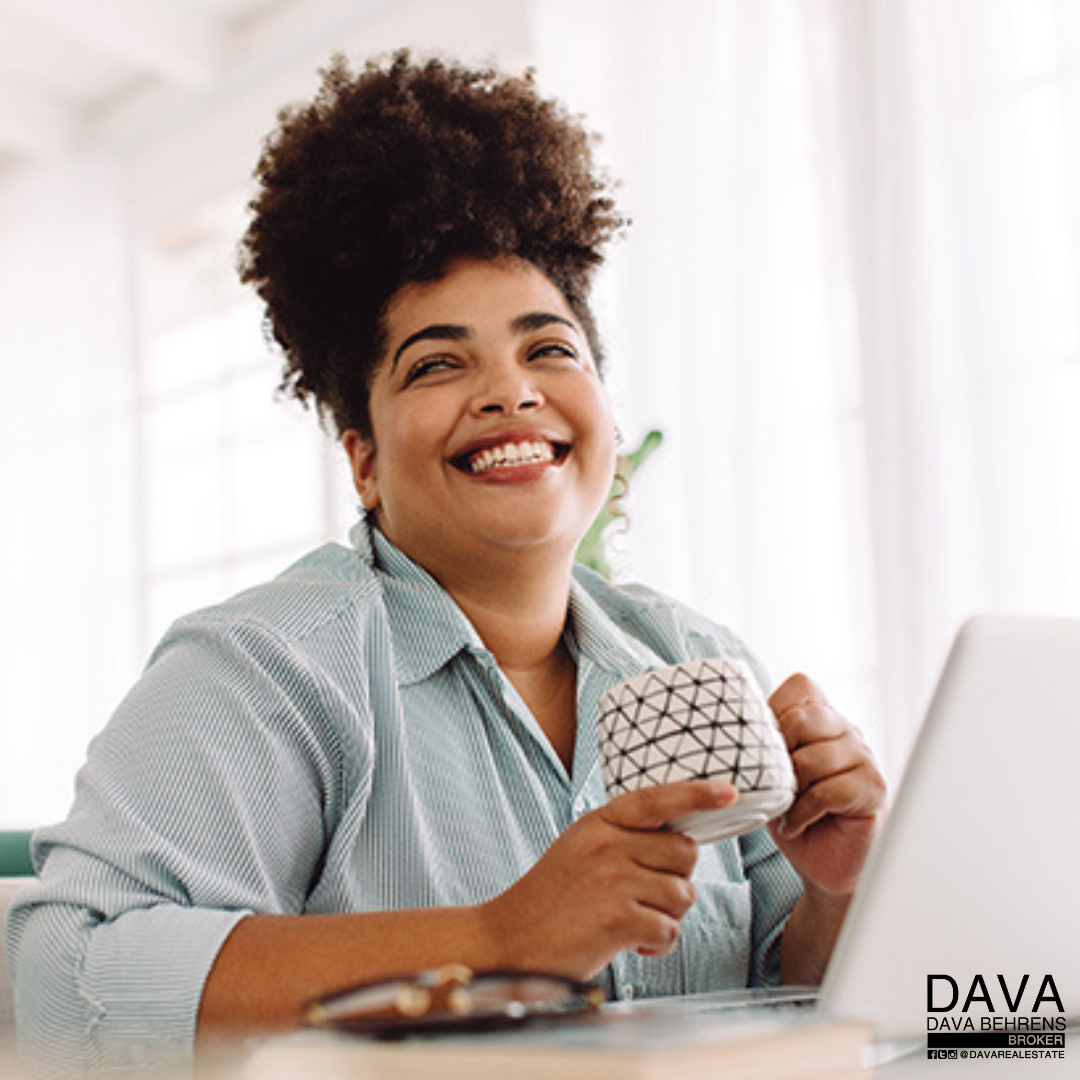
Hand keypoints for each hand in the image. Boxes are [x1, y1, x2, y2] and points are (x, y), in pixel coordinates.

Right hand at [481, 780, 736, 978]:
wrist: (508, 940)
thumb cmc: (551, 900)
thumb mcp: (580, 848)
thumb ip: (622, 838)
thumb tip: (680, 843)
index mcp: (599, 823)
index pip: (656, 799)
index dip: (696, 794)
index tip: (729, 791)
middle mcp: (608, 845)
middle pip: (685, 852)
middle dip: (678, 878)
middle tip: (648, 896)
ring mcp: (613, 880)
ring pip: (682, 894)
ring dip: (667, 915)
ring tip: (634, 921)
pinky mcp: (618, 919)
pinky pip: (669, 929)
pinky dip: (657, 943)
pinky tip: (631, 943)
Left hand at [768, 674, 886, 897]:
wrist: (823, 865)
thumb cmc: (793, 813)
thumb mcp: (769, 772)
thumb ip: (762, 743)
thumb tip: (728, 727)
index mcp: (822, 718)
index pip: (800, 686)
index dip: (775, 711)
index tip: (763, 746)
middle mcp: (847, 731)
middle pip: (803, 718)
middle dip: (778, 753)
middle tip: (774, 783)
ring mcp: (864, 758)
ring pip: (814, 757)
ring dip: (790, 789)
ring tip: (785, 807)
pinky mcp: (873, 789)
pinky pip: (827, 791)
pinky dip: (803, 812)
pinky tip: (796, 824)